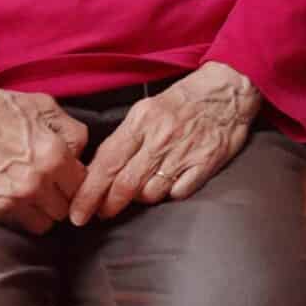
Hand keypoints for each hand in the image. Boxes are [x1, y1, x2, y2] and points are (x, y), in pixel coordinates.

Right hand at [0, 60, 88, 234]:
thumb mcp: (44, 105)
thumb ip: (73, 133)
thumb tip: (81, 155)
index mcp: (52, 157)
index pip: (82, 187)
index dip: (77, 179)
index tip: (69, 173)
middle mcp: (33, 185)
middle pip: (65, 210)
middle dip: (61, 196)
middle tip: (51, 181)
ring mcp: (9, 202)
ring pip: (43, 224)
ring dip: (42, 210)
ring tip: (33, 190)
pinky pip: (17, 223)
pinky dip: (19, 212)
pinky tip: (11, 191)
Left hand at [69, 61, 261, 222]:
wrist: (228, 89)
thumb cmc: (183, 100)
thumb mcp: (147, 109)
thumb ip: (125, 138)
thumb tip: (99, 170)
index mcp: (141, 121)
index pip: (107, 163)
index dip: (88, 192)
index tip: (77, 211)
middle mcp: (160, 138)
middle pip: (124, 184)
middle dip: (107, 206)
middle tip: (99, 216)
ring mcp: (183, 152)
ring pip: (150, 193)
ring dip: (139, 199)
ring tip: (139, 194)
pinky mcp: (205, 164)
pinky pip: (178, 193)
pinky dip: (169, 195)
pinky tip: (168, 187)